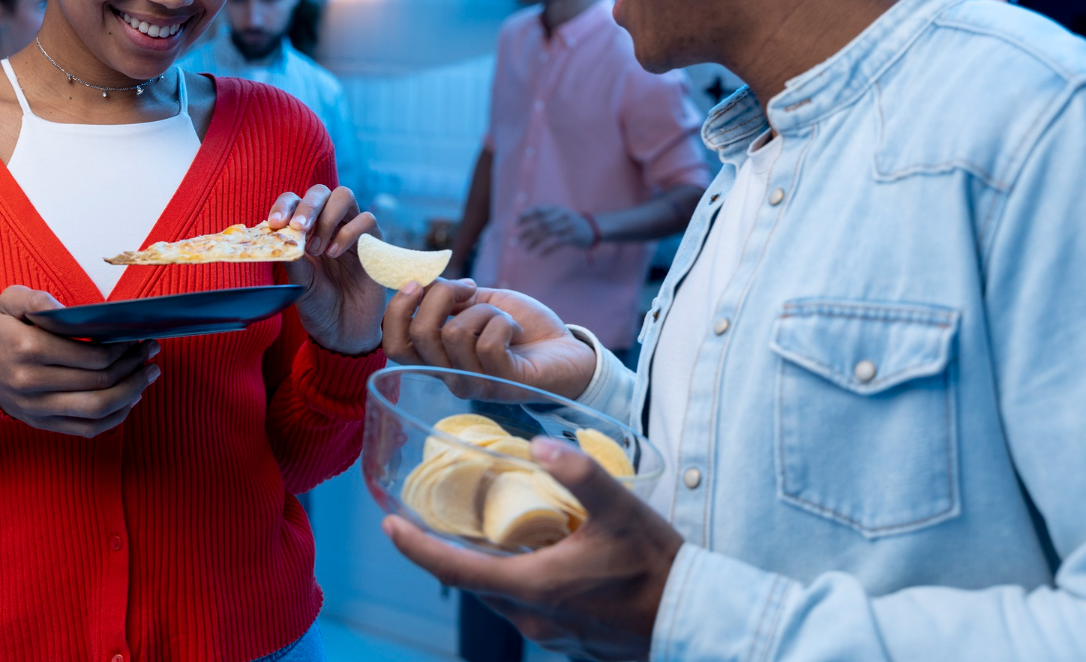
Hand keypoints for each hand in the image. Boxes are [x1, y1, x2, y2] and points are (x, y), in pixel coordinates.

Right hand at [0, 286, 159, 436]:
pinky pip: (88, 429)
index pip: (90, 356)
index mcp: (27, 349)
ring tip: (149, 374)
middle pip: (100, 383)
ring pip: (98, 410)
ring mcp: (37, 408)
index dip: (121, 349)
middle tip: (150, 350)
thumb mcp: (9, 302)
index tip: (135, 337)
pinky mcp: (43, 424)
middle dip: (133, 366)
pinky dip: (116, 416)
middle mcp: (32, 383)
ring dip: (132, 392)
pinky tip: (131, 398)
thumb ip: (36, 299)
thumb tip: (64, 310)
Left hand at [268, 185, 384, 354]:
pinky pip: (366, 220)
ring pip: (344, 196)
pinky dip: (348, 233)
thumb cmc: (318, 305)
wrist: (344, 331)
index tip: (275, 224)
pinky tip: (335, 254)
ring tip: (319, 248)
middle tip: (299, 228)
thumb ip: (292, 259)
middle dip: (308, 206)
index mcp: (305, 230)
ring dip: (328, 217)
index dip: (285, 206)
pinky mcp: (373, 242)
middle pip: (320, 192)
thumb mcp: (299, 284)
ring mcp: (351, 230)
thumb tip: (279, 235)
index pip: (294, 200)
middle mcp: (328, 224)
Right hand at [382, 280, 595, 399]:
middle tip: (469, 289)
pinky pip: (488, 343)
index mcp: (438, 357)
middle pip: (420, 336)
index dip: (397, 311)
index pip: (394, 346)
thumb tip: (421, 279)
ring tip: (502, 317)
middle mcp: (450, 376)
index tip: (417, 283)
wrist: (566, 350)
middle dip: (441, 296)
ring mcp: (475, 384)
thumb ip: (448, 297)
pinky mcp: (503, 384)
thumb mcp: (479, 304)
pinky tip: (515, 329)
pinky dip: (503, 322)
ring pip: (455, 333)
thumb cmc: (521, 326)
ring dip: (483, 310)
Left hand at [383, 437, 683, 660]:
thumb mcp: (622, 510)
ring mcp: (550, 635)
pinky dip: (518, 580)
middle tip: (437, 518)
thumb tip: (542, 444)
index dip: (415, 548)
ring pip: (502, 595)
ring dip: (489, 566)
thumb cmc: (658, 569)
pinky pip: (528, 607)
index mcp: (533, 587)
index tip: (388, 526)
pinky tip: (538, 557)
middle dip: (450, 552)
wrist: (698, 623)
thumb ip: (581, 474)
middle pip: (474, 582)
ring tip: (488, 530)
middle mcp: (533, 618)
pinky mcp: (569, 641)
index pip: (454, 569)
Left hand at [517, 206, 594, 254]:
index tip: (516, 223)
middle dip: (527, 232)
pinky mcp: (573, 237)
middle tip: (517, 240)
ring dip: (534, 242)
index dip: (526, 216)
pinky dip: (547, 249)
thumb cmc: (569, 222)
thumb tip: (521, 220)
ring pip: (547, 234)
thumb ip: (543, 216)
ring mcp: (567, 226)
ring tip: (526, 248)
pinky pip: (557, 243)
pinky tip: (540, 255)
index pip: (538, 210)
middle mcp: (561, 215)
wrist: (591, 228)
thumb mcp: (558, 214)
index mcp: (556, 209)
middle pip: (541, 223)